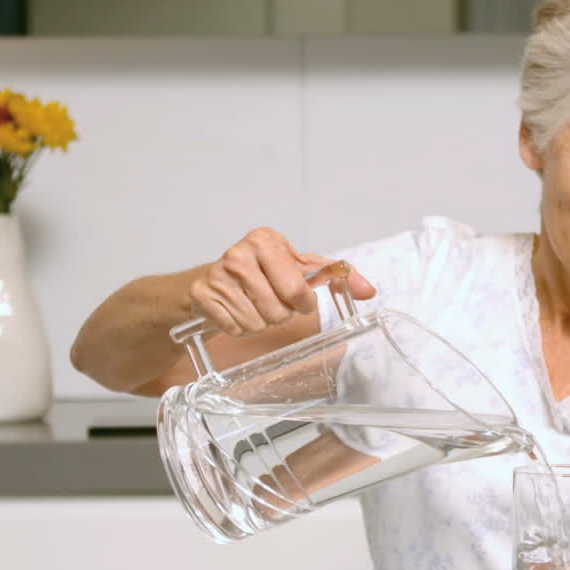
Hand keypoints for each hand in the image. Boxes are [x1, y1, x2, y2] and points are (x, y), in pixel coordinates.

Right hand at [189, 227, 374, 335]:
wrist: (212, 279)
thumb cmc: (263, 272)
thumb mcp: (300, 267)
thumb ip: (338, 276)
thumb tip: (368, 291)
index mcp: (266, 240)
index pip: (298, 290)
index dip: (302, 302)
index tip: (297, 296)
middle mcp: (239, 253)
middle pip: (278, 311)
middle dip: (281, 314)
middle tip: (272, 301)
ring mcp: (217, 274)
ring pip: (257, 323)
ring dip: (260, 322)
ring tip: (252, 305)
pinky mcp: (201, 295)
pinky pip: (235, 329)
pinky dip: (239, 328)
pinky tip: (236, 311)